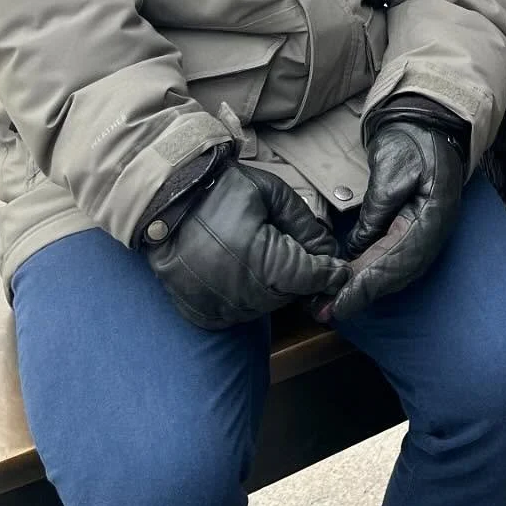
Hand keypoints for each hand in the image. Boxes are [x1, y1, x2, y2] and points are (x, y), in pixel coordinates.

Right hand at [144, 161, 348, 330]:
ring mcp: (217, 307)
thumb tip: (328, 254)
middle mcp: (239, 292)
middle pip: (289, 295)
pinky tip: (239, 271)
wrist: (166, 200)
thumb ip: (305, 226)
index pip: (310, 278)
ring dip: (273, 288)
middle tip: (294, 252)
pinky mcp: (201, 314)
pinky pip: (236, 314)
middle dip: (299, 277)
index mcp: (260, 260)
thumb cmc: (223, 191)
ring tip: (260, 256)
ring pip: (264, 307)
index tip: (339, 269)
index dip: (329, 273)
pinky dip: (246, 298)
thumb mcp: (273, 195)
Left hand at [316, 115, 465, 323]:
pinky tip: (349, 285)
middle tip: (325, 312)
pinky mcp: (414, 234)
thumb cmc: (412, 143)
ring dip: (363, 292)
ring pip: (394, 275)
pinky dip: (371, 278)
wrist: (430, 128)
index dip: (365, 286)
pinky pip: (393, 264)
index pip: (394, 262)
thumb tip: (357, 250)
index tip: (337, 302)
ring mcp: (426, 236)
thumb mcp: (391, 169)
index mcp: (431, 218)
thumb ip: (375, 211)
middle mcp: (432, 235)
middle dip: (360, 296)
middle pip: (394, 276)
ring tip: (330, 305)